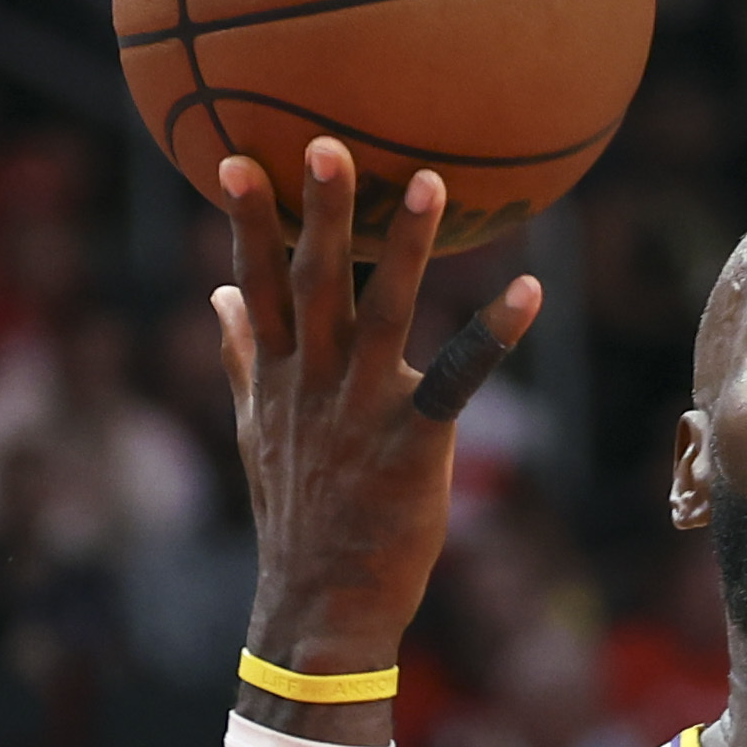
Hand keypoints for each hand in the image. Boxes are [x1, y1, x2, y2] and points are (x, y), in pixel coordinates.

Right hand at [210, 138, 541, 683]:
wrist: (320, 606)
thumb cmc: (297, 516)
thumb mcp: (255, 430)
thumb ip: (242, 354)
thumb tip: (219, 293)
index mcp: (278, 376)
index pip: (257, 282)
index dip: (248, 221)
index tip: (234, 156)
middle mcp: (314, 383)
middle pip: (313, 283)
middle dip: (317, 212)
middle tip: (324, 140)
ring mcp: (361, 410)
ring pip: (382, 313)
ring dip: (404, 247)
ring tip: (429, 182)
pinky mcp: (413, 442)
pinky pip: (458, 379)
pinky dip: (492, 335)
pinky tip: (527, 290)